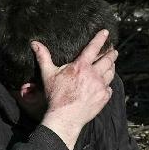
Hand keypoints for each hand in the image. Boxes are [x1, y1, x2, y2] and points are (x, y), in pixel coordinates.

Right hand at [34, 29, 116, 149]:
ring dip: (112, 67)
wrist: (64, 117)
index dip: (100, 38)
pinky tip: (106, 84)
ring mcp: (100, 86)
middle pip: (108, 60)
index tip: (106, 32)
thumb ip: (43, 57)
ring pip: (111, 73)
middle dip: (112, 53)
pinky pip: (109, 88)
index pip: (93, 48)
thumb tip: (34, 43)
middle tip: (114, 50)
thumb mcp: (48, 75)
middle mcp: (93, 74)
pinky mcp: (104, 97)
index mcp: (81, 66)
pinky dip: (108, 85)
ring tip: (112, 64)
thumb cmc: (55, 96)